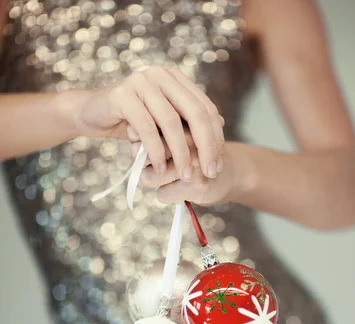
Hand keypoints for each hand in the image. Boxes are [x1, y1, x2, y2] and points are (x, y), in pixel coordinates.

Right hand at [75, 66, 223, 179]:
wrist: (91, 114)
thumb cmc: (130, 121)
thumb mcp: (163, 122)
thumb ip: (187, 120)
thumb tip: (221, 123)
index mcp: (175, 78)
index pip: (205, 108)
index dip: (215, 138)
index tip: (217, 165)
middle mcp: (160, 75)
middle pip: (195, 113)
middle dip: (206, 147)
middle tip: (210, 173)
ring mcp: (141, 81)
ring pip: (171, 122)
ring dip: (181, 153)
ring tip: (185, 176)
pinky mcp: (122, 95)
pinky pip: (146, 127)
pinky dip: (155, 152)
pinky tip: (160, 170)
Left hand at [137, 139, 247, 206]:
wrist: (232, 173)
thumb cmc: (197, 152)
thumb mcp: (179, 134)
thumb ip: (155, 129)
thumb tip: (130, 133)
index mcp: (183, 119)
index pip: (145, 129)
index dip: (140, 141)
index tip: (145, 146)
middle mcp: (188, 138)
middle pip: (144, 154)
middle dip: (144, 163)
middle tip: (158, 165)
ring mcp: (193, 162)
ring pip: (149, 176)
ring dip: (154, 180)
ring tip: (168, 178)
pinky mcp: (196, 184)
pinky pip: (162, 195)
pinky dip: (167, 195)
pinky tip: (179, 189)